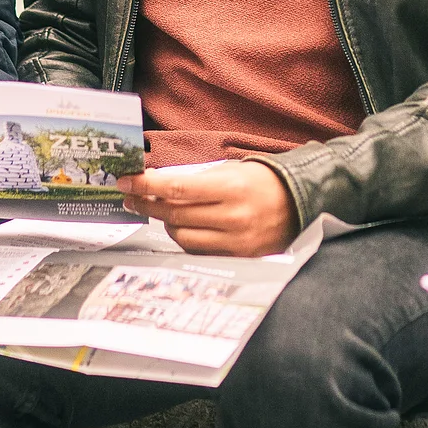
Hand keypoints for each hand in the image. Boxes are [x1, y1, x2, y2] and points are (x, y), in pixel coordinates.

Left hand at [117, 162, 297, 255]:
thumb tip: (157, 185)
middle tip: (132, 195)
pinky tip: (183, 226)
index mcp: (230, 188)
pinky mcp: (238, 258)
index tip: (126, 182)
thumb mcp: (232, 170)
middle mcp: (232, 217)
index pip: (176, 189)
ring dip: (166, 223)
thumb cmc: (263, 181)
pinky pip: (199, 251)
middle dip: (147, 204)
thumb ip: (197, 180)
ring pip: (182, 237)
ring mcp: (235, 241)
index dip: (146, 186)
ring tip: (161, 211)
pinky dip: (185, 238)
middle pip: (174, 215)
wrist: (301, 203)